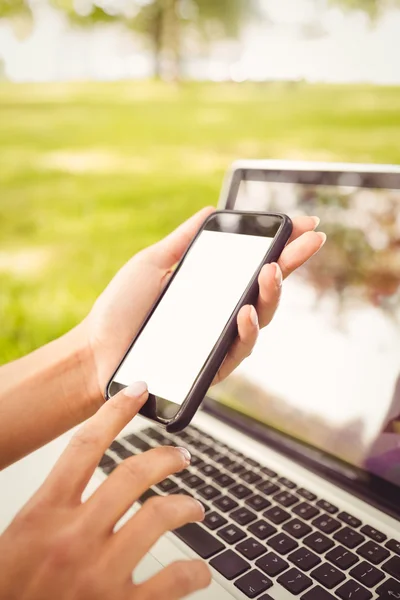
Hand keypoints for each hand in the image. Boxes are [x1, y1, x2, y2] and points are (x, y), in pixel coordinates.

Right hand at [0, 383, 209, 599]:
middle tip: (182, 455)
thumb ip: (52, 506)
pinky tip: (199, 570)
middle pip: (133, 474)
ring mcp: (98, 574)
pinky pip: (172, 580)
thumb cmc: (10, 592)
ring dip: (185, 505)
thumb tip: (87, 473)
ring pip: (159, 515)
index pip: (85, 445)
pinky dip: (193, 571)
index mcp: (43, 515)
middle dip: (166, 456)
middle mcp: (73, 538)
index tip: (138, 391)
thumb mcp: (19, 539)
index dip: (116, 411)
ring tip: (194, 508)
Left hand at [85, 207, 324, 401]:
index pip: (255, 263)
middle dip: (292, 263)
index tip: (305, 224)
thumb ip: (183, 240)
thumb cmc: (120, 308)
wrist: (95, 349)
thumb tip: (211, 211)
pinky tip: (245, 313)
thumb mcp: (152, 263)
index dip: (283, 245)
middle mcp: (221, 312)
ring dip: (272, 294)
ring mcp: (219, 339)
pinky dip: (246, 330)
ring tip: (272, 271)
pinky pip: (239, 349)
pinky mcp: (212, 366)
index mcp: (211, 287)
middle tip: (307, 242)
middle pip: (267, 288)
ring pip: (261, 318)